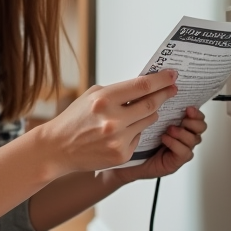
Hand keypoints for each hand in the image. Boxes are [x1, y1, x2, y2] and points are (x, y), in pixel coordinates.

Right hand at [36, 70, 179, 176]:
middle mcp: (113, 120)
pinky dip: (135, 131)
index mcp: (104, 99)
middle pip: (151, 104)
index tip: (172, 75)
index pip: (142, 86)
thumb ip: (118, 91)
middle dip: (164, 95)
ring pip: (148, 121)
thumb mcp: (92, 96)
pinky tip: (122, 131)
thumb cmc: (74, 119)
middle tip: (172, 89)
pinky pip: (139, 137)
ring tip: (143, 109)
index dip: (161, 80)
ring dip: (150, 113)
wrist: (58, 148)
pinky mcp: (121, 154)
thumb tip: (145, 86)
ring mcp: (118, 139)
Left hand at [106, 105, 207, 186]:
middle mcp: (184, 136)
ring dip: (182, 132)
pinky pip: (185, 152)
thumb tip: (157, 88)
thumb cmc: (137, 138)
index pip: (197, 116)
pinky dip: (176, 144)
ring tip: (169, 129)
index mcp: (179, 123)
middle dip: (194, 122)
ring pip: (194, 139)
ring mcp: (182, 149)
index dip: (196, 112)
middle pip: (201, 127)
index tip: (188, 108)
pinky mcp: (176, 161)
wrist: (128, 160)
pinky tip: (164, 139)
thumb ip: (154, 105)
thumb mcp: (146, 117)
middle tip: (183, 118)